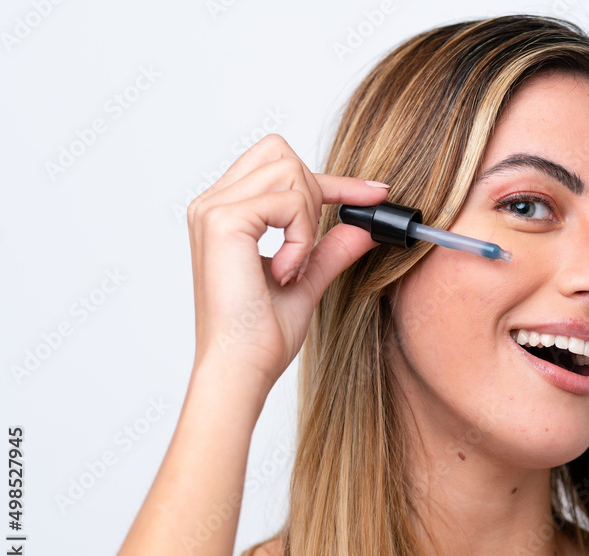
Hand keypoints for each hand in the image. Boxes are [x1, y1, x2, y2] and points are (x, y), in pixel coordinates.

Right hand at [185, 133, 389, 392]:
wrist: (241, 368)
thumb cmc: (260, 335)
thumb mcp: (307, 280)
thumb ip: (331, 249)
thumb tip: (365, 226)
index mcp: (225, 214)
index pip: (280, 169)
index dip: (333, 180)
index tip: (375, 192)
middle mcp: (212, 204)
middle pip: (282, 152)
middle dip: (316, 192)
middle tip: (312, 246)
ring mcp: (213, 209)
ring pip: (290, 171)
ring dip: (308, 221)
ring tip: (294, 266)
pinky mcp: (223, 220)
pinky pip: (288, 201)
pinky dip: (302, 237)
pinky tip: (286, 271)